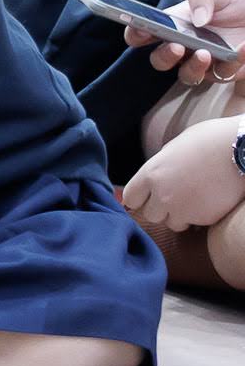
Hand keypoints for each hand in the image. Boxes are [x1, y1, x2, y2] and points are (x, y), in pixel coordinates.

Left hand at [120, 123, 244, 234]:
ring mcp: (184, 209)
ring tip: (194, 199)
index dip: (140, 198)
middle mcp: (163, 195)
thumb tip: (155, 178)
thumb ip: (161, 167)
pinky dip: (200, 218)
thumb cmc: (210, 141)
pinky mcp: (204, 219)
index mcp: (152, 173)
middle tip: (176, 198)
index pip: (131, 198)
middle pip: (150, 215)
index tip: (147, 198)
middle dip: (161, 209)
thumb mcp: (175, 148)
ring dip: (180, 216)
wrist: (242, 150)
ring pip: (173, 224)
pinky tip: (209, 202)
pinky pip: (195, 224)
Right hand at [123, 0, 244, 86]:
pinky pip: (224, 73)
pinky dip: (233, 61)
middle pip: (160, 60)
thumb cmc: (239, 2)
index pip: (143, 34)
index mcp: (173, 25)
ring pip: (187, 75)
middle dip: (164, 55)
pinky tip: (242, 47)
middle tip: (176, 46)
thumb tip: (196, 19)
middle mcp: (184, 46)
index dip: (136, 34)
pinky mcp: (226, 71)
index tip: (141, 29)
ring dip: (192, 67)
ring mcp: (204, 62)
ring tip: (204, 53)